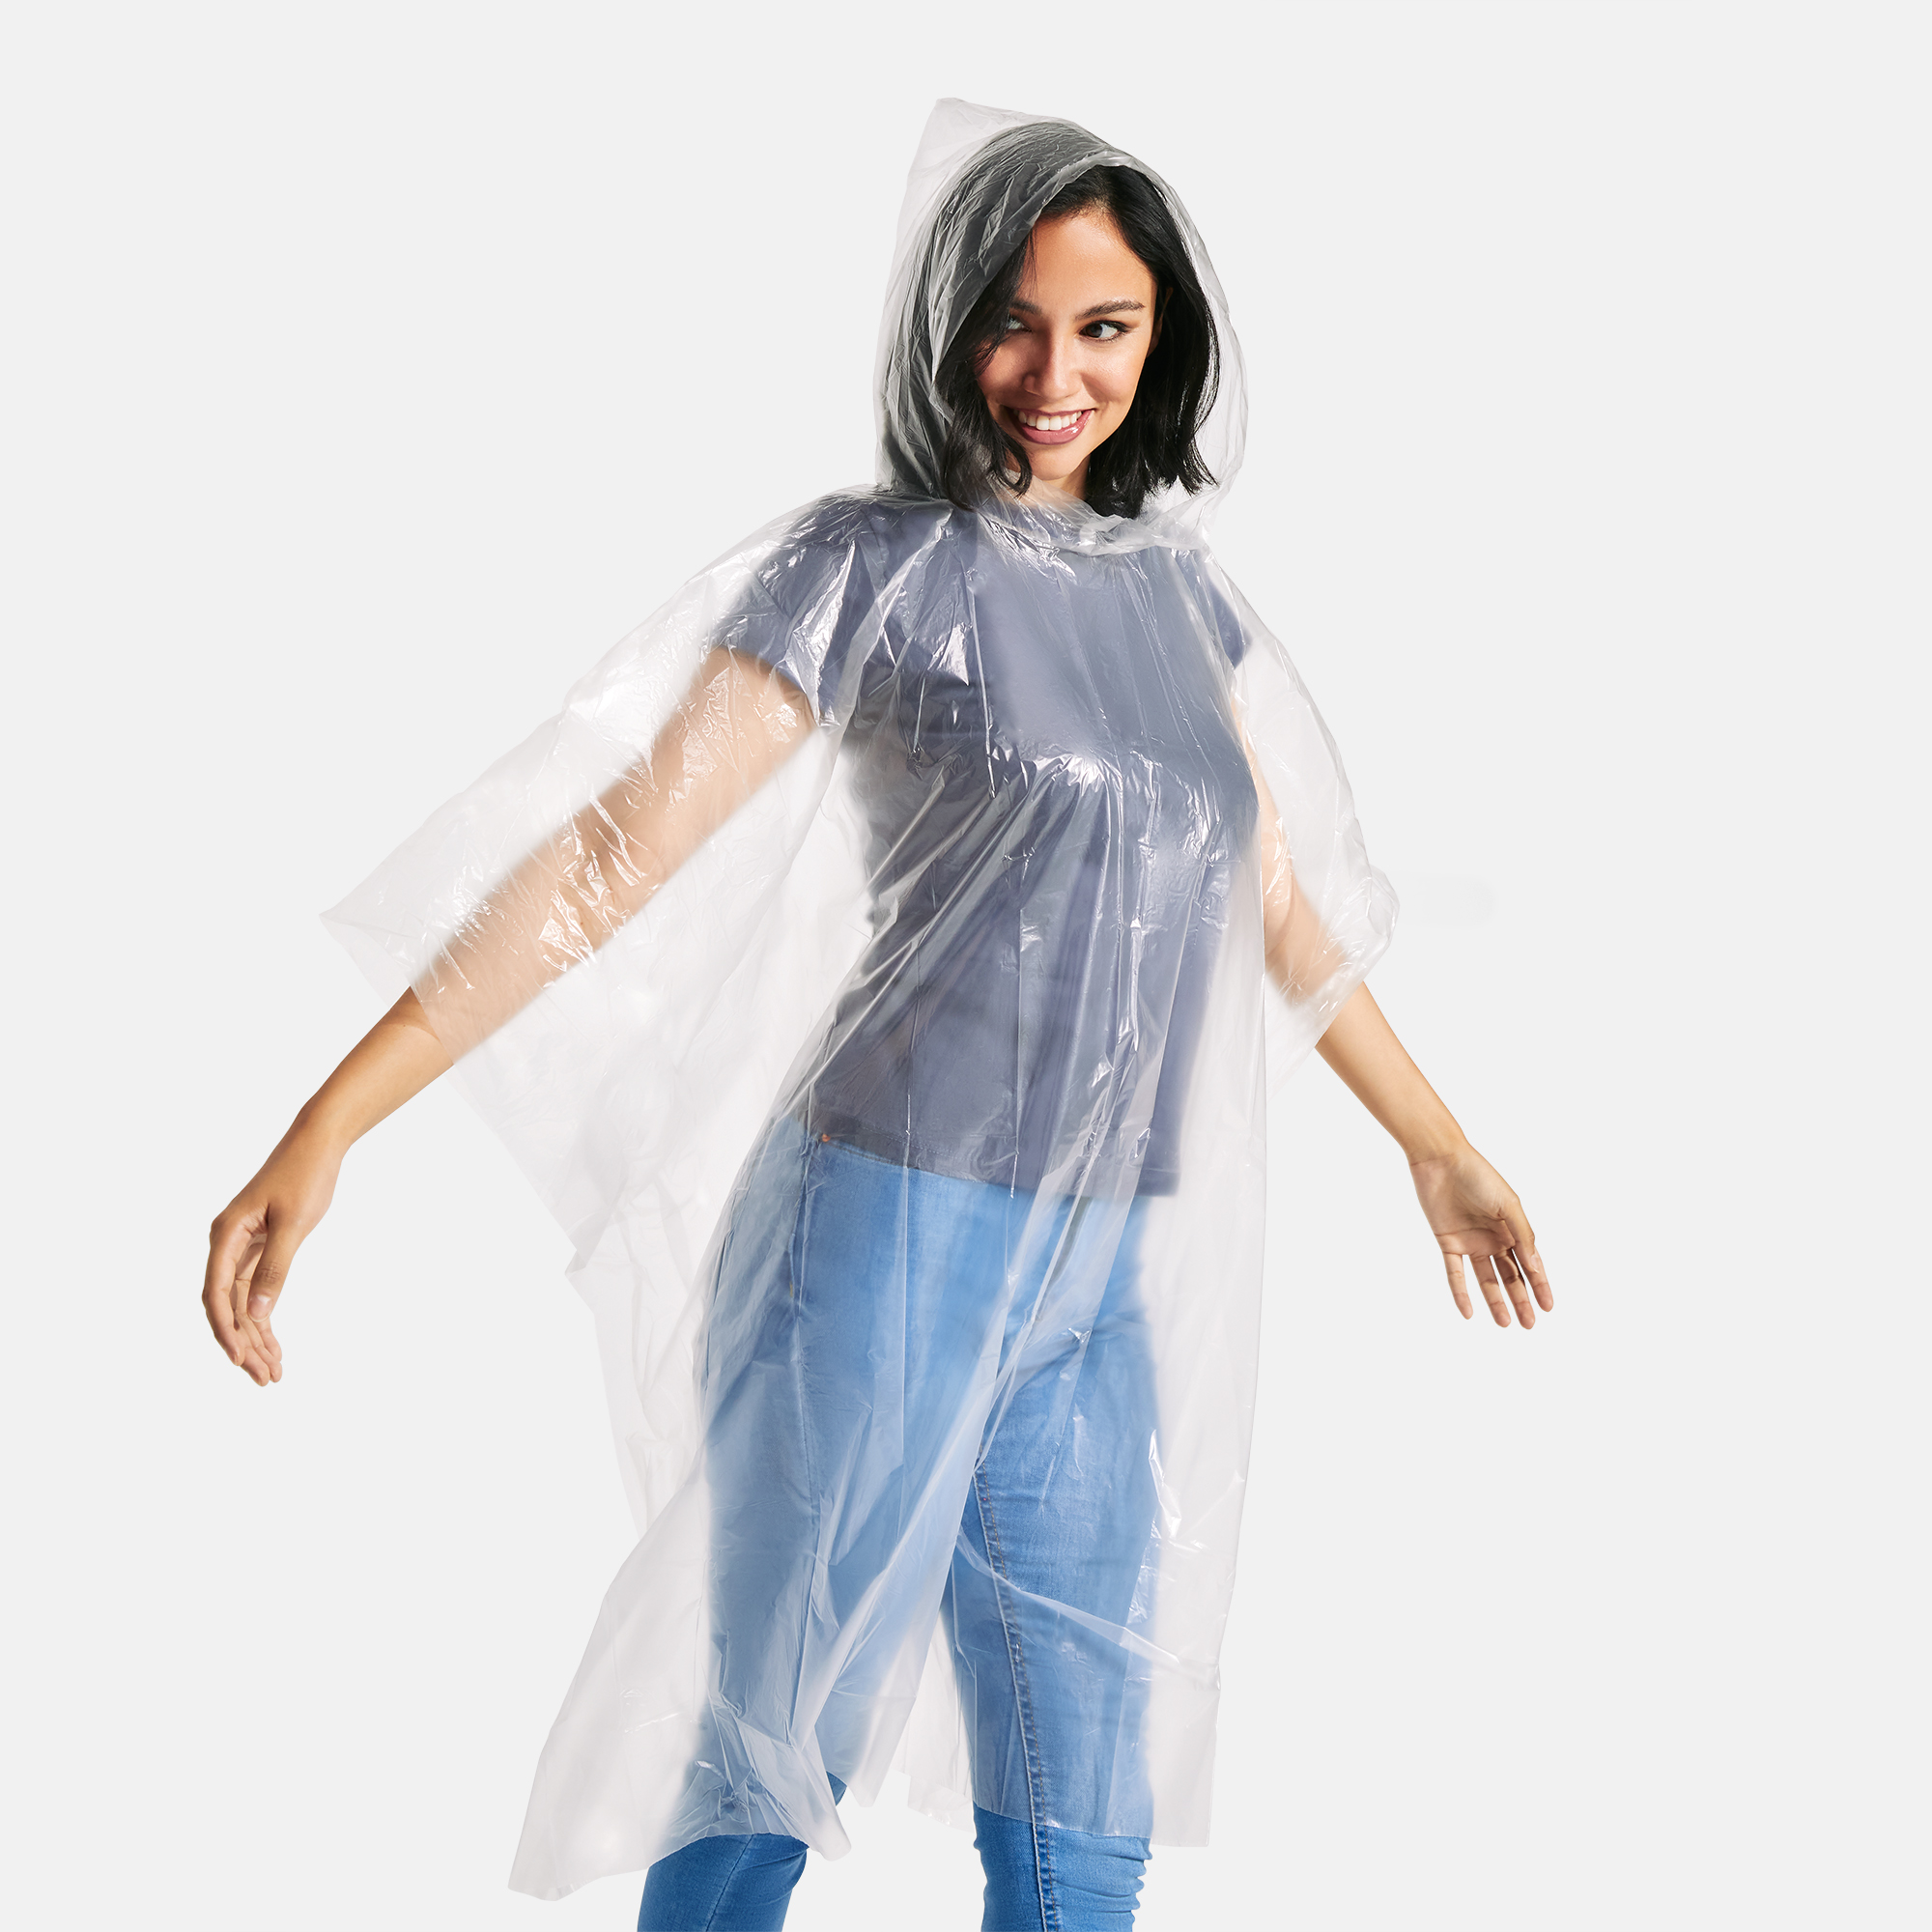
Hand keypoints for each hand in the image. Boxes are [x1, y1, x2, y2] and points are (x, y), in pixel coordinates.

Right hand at [203, 1125, 342, 1384]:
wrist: (318, 1143)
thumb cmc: (305, 1175)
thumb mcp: (294, 1223)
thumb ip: (274, 1268)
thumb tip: (255, 1313)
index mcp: (226, 1235)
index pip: (216, 1294)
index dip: (226, 1331)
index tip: (241, 1361)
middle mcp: (226, 1243)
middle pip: (226, 1306)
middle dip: (244, 1344)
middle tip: (266, 1378)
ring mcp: (241, 1247)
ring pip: (241, 1304)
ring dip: (256, 1337)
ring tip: (273, 1372)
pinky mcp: (258, 1247)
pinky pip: (254, 1290)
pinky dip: (264, 1316)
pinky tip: (273, 1343)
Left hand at [1408, 1145, 1552, 1327]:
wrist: (1441, 1159)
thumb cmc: (1479, 1175)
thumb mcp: (1509, 1205)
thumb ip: (1523, 1235)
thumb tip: (1536, 1267)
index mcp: (1512, 1228)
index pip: (1529, 1263)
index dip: (1540, 1285)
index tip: (1549, 1307)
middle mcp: (1493, 1238)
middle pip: (1510, 1275)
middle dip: (1520, 1299)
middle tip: (1529, 1325)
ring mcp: (1471, 1242)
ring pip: (1485, 1278)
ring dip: (1495, 1300)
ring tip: (1505, 1324)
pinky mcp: (1448, 1242)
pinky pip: (1454, 1273)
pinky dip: (1460, 1293)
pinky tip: (1467, 1313)